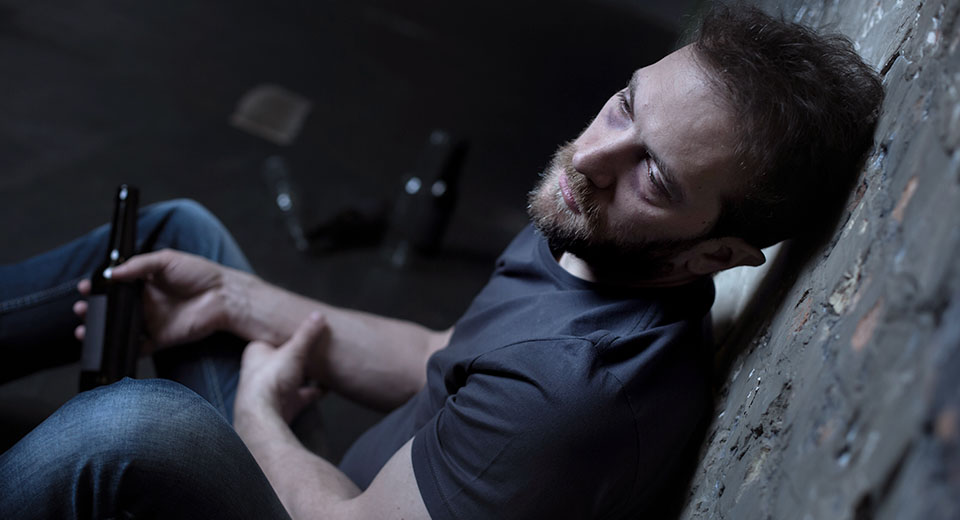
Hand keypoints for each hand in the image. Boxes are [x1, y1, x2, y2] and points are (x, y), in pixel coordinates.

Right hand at [73, 249, 237, 349]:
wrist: (224, 296)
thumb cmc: (201, 274)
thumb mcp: (167, 260)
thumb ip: (138, 265)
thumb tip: (112, 272)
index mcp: (147, 283)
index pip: (116, 286)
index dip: (99, 288)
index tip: (84, 287)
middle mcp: (147, 303)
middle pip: (114, 309)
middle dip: (94, 309)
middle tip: (81, 309)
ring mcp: (153, 321)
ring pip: (121, 328)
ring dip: (102, 329)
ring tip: (84, 328)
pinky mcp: (161, 338)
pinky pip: (139, 346)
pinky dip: (123, 347)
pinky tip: (109, 344)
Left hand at [236, 312, 325, 423]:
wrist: (265, 416)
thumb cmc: (270, 379)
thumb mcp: (293, 350)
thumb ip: (307, 334)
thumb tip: (319, 314)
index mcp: (256, 352)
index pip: (270, 339)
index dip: (283, 335)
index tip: (300, 329)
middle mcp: (261, 370)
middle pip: (283, 359)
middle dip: (297, 355)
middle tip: (316, 345)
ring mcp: (274, 389)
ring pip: (293, 377)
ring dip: (307, 374)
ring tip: (325, 364)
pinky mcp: (286, 404)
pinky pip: (304, 395)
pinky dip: (316, 391)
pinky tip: (329, 386)